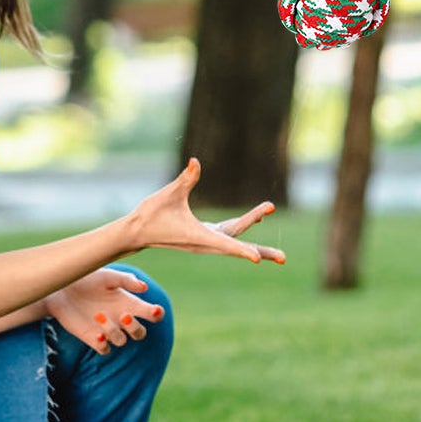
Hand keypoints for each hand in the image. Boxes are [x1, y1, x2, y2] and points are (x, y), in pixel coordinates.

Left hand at [45, 268, 165, 353]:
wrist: (60, 288)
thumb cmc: (86, 278)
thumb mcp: (107, 275)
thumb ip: (126, 280)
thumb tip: (144, 288)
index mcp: (129, 303)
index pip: (150, 314)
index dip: (156, 314)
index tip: (154, 310)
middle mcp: (121, 319)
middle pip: (139, 333)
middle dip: (135, 327)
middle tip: (124, 315)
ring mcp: (107, 330)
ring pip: (122, 341)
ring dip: (113, 331)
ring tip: (98, 315)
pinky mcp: (92, 338)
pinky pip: (104, 350)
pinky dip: (103, 345)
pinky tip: (98, 335)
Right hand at [128, 159, 285, 264]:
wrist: (136, 232)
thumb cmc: (150, 215)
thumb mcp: (168, 195)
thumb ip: (185, 179)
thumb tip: (196, 162)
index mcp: (200, 236)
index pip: (226, 244)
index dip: (242, 250)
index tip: (258, 259)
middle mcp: (206, 242)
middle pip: (239, 245)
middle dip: (262, 251)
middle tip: (284, 258)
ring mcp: (206, 241)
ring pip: (236, 241)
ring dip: (256, 243)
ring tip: (279, 249)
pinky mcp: (203, 236)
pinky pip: (229, 235)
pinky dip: (243, 229)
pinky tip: (256, 218)